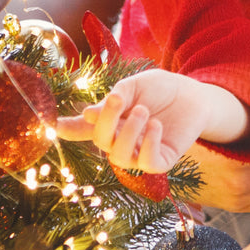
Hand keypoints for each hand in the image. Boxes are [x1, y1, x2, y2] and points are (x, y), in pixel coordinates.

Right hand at [55, 70, 247, 172]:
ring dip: (129, 133)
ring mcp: (140, 153)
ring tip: (145, 111)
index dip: (68, 128)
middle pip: (101, 142)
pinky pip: (147, 163)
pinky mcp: (162, 160)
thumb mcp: (136, 86)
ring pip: (120, 158)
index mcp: (111, 122)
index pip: (86, 129)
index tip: (53, 126)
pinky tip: (156, 125)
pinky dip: (149, 144)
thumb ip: (115, 100)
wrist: (196, 93)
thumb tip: (87, 114)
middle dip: (106, 121)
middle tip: (119, 99)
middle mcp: (122, 141)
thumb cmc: (163, 89)